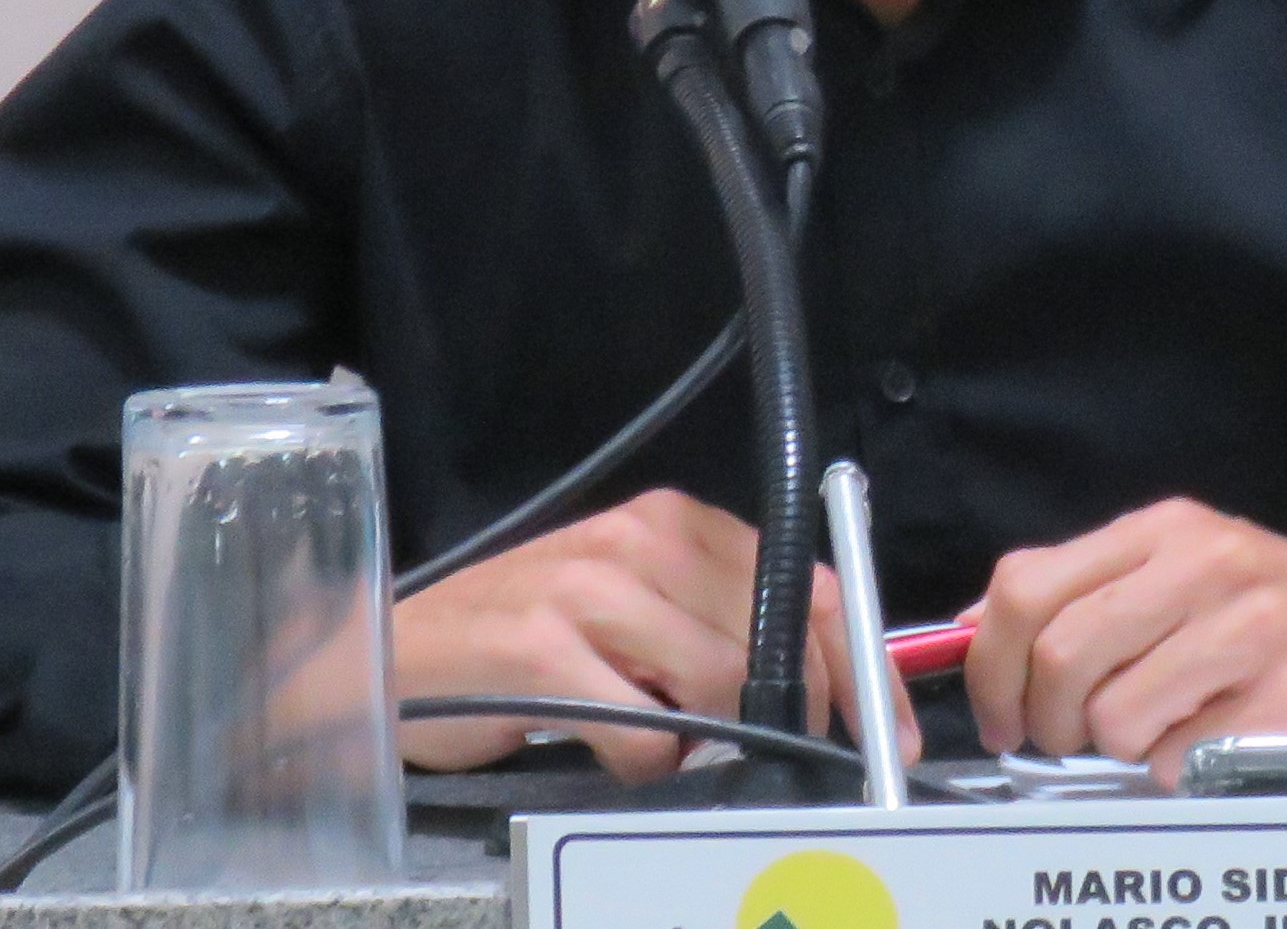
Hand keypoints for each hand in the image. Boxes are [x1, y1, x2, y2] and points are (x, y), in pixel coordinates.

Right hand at [388, 487, 917, 781]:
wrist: (394, 655)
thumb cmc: (525, 640)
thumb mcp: (636, 609)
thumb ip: (721, 625)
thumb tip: (823, 687)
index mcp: (675, 523)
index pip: (805, 585)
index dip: (860, 668)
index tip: (891, 733)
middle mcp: (638, 541)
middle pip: (771, 644)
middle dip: (787, 717)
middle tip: (756, 754)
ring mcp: (588, 591)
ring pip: (716, 688)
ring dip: (699, 740)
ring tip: (648, 735)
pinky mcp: (543, 651)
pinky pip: (645, 737)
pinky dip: (642, 763)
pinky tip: (602, 744)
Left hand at [962, 498, 1286, 788]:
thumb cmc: (1282, 611)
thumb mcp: (1183, 570)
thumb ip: (1088, 593)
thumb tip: (976, 633)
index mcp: (1162, 531)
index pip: (1026, 588)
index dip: (992, 667)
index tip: (1002, 716)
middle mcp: (1201, 566)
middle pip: (1062, 658)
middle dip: (1049, 724)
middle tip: (1071, 744)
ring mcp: (1248, 629)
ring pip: (1114, 718)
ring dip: (1119, 752)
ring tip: (1159, 737)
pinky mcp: (1285, 696)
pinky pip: (1178, 759)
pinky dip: (1175, 772)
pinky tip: (1209, 748)